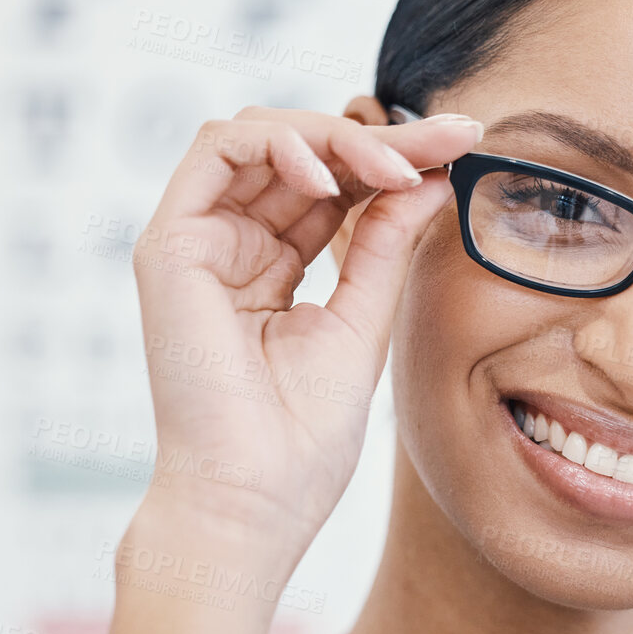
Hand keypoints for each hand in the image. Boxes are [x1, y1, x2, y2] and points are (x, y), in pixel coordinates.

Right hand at [132, 106, 482, 572]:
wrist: (256, 499)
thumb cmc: (303, 437)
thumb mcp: (365, 317)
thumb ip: (386, 242)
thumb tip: (431, 176)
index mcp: (274, 268)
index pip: (335, 186)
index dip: (396, 159)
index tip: (463, 145)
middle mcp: (231, 247)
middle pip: (303, 152)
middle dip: (381, 138)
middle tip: (450, 137)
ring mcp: (198, 243)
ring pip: (260, 134)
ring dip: (337, 135)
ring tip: (397, 166)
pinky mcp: (169, 244)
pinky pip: (216, 148)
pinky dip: (280, 142)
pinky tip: (332, 174)